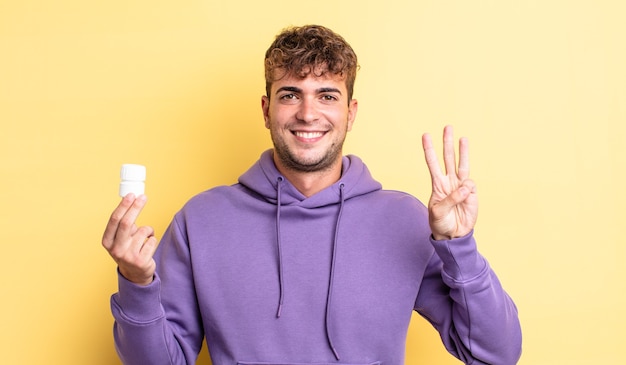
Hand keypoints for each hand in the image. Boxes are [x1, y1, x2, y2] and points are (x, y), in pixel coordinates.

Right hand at [102, 194, 157, 284]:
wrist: (135, 274)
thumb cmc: (128, 249)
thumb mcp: (120, 238)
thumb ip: (123, 224)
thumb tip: (133, 200)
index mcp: (107, 241)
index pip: (115, 220)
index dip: (123, 206)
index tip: (131, 195)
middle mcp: (116, 249)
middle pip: (127, 223)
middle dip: (136, 207)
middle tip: (143, 197)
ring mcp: (128, 256)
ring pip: (143, 231)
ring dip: (148, 230)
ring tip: (145, 238)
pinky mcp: (141, 261)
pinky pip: (152, 240)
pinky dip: (152, 239)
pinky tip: (147, 247)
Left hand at [422, 125, 477, 239]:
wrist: (453, 234)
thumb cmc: (441, 222)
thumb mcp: (438, 212)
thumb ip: (450, 200)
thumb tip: (465, 187)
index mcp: (437, 184)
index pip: (432, 163)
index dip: (429, 149)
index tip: (425, 135)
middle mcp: (449, 181)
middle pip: (448, 158)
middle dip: (447, 143)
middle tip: (447, 127)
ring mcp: (461, 186)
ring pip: (462, 164)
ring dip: (462, 151)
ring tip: (463, 138)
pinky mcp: (471, 194)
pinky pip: (470, 185)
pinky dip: (467, 189)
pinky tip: (465, 196)